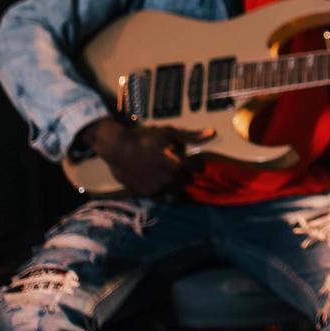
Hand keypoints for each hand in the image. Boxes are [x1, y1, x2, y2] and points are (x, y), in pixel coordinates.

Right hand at [79, 119, 213, 196]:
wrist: (117, 147)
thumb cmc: (144, 138)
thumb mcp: (169, 133)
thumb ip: (191, 136)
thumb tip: (212, 133)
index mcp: (177, 164)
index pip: (197, 168)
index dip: (196, 164)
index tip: (191, 161)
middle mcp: (169, 179)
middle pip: (187, 181)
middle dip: (185, 174)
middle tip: (176, 166)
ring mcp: (157, 188)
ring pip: (176, 190)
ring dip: (175, 184)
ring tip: (167, 174)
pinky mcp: (146, 193)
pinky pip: (162, 197)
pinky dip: (163, 191)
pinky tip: (158, 182)